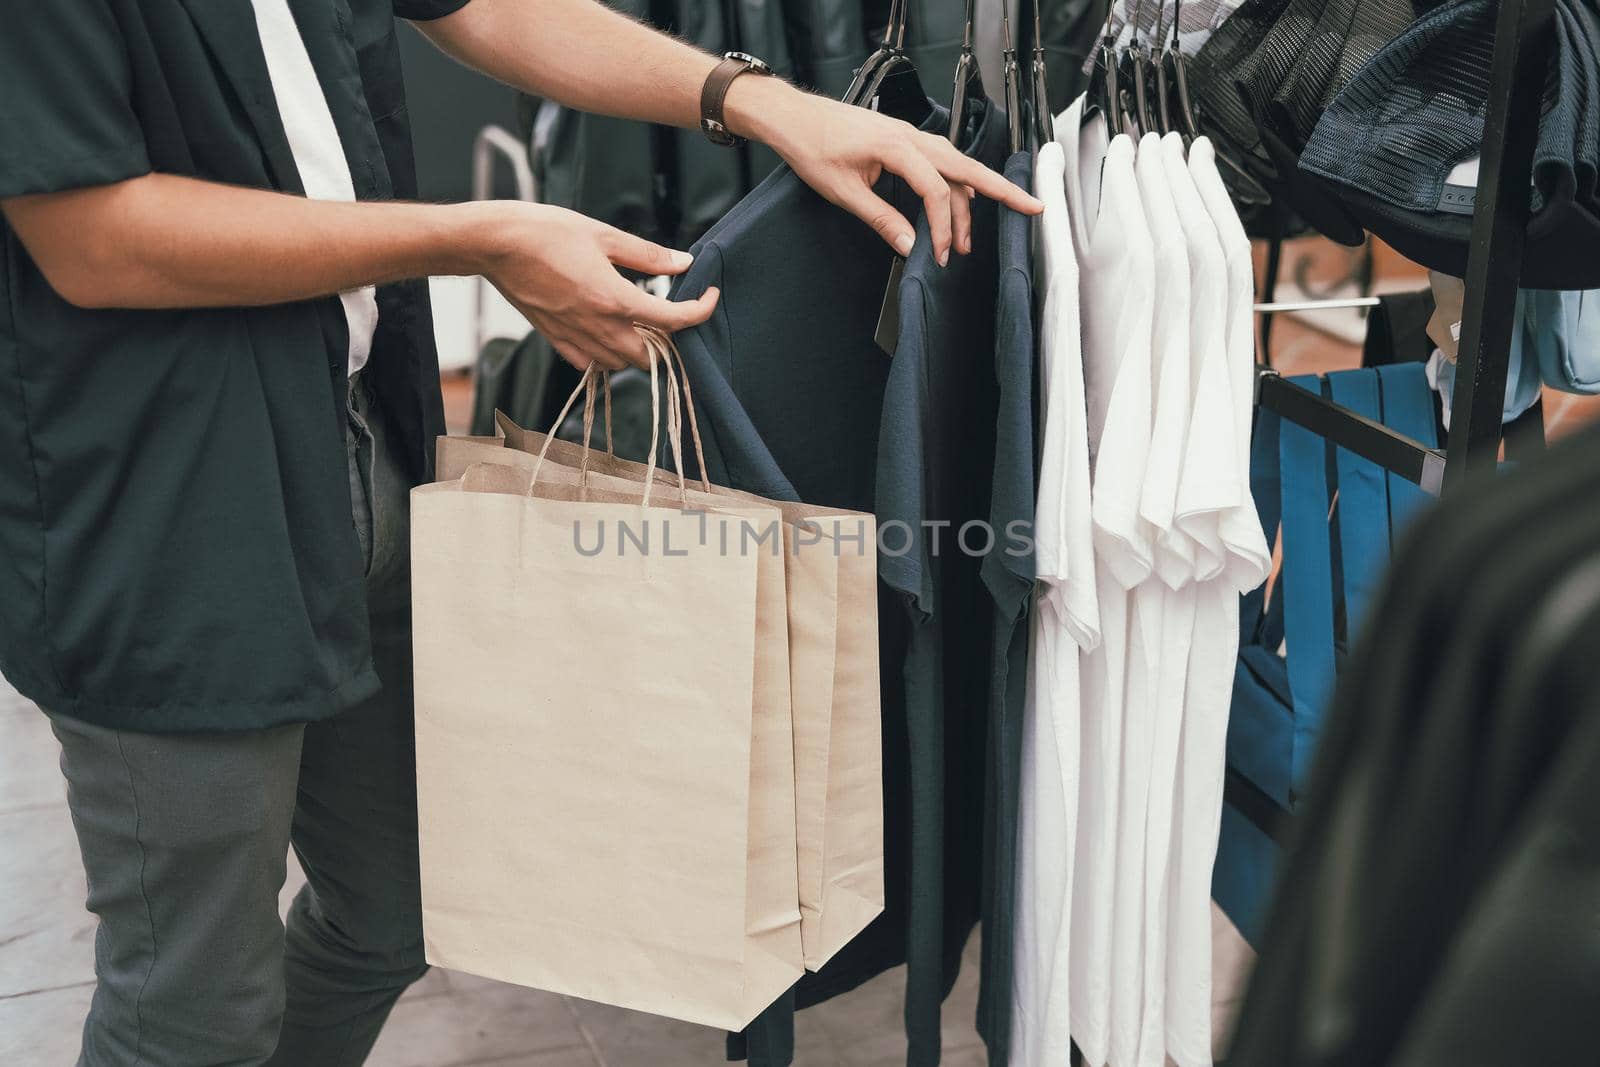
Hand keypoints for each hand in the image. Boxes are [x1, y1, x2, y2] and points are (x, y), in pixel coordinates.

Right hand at [479, 201, 716, 370]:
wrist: (494, 244)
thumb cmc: (545, 232)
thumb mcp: (603, 235)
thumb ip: (647, 255)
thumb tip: (682, 262)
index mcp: (614, 299)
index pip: (672, 321)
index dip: (700, 311)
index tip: (709, 297)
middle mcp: (596, 326)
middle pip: (647, 356)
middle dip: (665, 340)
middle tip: (667, 313)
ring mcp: (574, 337)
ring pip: (619, 363)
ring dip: (636, 349)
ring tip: (636, 320)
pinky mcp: (555, 339)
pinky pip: (589, 362)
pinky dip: (605, 354)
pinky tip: (605, 330)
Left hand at [727, 79, 1043, 263]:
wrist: (792, 117)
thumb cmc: (811, 147)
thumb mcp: (843, 191)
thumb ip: (880, 219)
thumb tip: (910, 246)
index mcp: (898, 148)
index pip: (938, 191)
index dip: (945, 226)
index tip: (944, 253)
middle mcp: (911, 137)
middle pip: (966, 168)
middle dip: (1001, 191)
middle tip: (1030, 210)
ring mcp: (908, 136)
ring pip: (954, 166)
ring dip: (969, 198)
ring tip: (967, 238)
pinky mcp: (901, 140)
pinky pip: (939, 161)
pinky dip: (953, 184)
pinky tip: (955, 204)